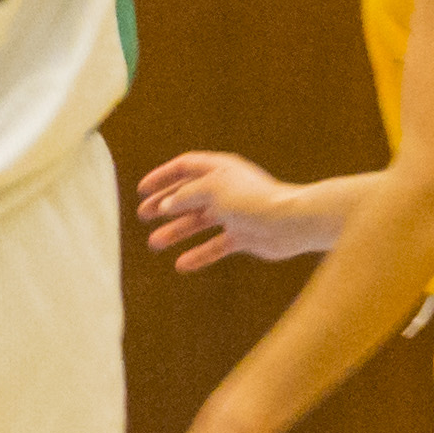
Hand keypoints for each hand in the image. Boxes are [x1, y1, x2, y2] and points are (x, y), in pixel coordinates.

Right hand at [136, 151, 327, 271]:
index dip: (162, 177)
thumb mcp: (211, 190)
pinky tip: (182, 265)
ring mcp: (236, 213)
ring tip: (155, 243)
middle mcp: (227, 189)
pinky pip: (216, 245)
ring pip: (199, 221)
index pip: (185, 167)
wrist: (291, 223)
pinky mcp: (244, 236)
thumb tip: (166, 205)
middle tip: (143, 215)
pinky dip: (199, 254)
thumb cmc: (252, 200)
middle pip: (189, 195)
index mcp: (220, 169)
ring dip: (176, 231)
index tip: (142, 190)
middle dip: (165, 205)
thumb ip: (185, 196)